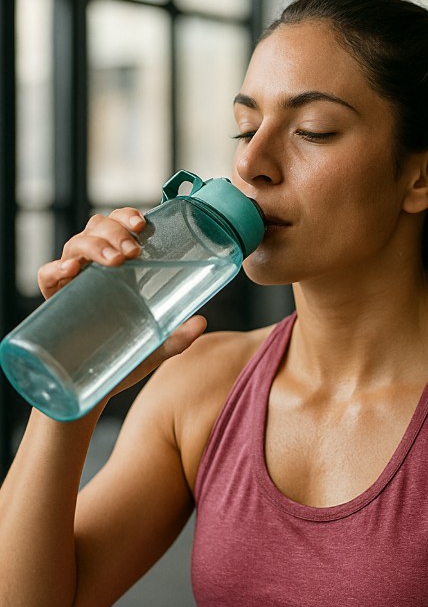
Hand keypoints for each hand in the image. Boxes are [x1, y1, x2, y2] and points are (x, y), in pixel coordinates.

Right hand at [36, 208, 207, 401]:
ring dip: (95, 245)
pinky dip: (55, 269)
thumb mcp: (156, 346)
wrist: (96, 389)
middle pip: (96, 227)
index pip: (118, 227)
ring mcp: (72, 283)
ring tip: (115, 261)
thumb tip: (201, 322)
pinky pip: (46, 276)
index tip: (142, 224)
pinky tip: (70, 271)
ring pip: (75, 244)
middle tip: (133, 251)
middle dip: (115, 230)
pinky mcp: (53, 301)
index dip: (126, 216)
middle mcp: (93, 268)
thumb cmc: (125, 358)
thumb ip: (179, 337)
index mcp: (118, 269)